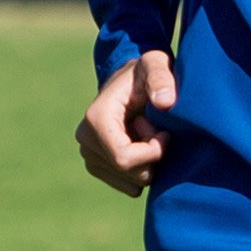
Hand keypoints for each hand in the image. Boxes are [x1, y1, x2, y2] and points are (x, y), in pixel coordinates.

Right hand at [77, 49, 176, 196]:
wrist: (129, 83)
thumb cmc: (144, 72)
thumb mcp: (156, 65)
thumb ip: (161, 78)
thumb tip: (165, 103)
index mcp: (96, 119)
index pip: (124, 159)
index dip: (153, 152)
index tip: (165, 133)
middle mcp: (85, 140)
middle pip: (130, 173)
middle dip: (153, 157)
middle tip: (155, 130)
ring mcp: (88, 156)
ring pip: (132, 182)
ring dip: (149, 163)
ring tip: (146, 134)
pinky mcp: (97, 167)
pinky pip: (130, 185)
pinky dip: (143, 170)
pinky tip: (141, 145)